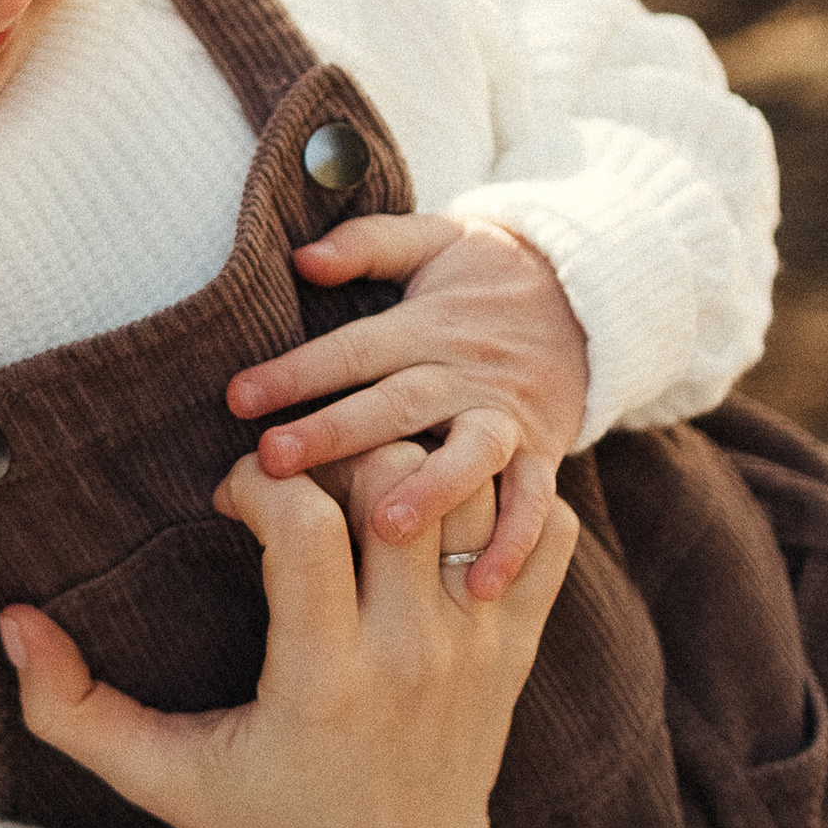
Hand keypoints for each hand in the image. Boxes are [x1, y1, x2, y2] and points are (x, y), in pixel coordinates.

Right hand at [0, 444, 574, 827]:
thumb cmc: (269, 822)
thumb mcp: (161, 777)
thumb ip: (71, 709)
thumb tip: (12, 621)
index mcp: (323, 678)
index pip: (304, 525)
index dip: (256, 481)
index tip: (228, 498)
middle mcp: (411, 653)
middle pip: (394, 485)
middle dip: (333, 453)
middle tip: (296, 473)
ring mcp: (478, 644)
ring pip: (468, 494)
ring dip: (411, 466)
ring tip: (360, 484)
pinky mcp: (520, 640)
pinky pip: (544, 531)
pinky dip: (500, 498)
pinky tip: (435, 511)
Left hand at [225, 214, 588, 597]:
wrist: (590, 298)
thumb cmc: (485, 277)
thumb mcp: (432, 240)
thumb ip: (367, 245)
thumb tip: (302, 256)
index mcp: (428, 325)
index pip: (354, 348)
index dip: (296, 371)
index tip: (237, 398)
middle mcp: (466, 373)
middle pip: (399, 402)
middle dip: (336, 432)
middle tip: (274, 461)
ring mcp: (508, 416)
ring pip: (471, 455)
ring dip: (430, 492)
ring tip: (382, 529)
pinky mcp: (544, 452)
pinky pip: (536, 500)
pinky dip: (516, 543)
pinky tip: (480, 586)